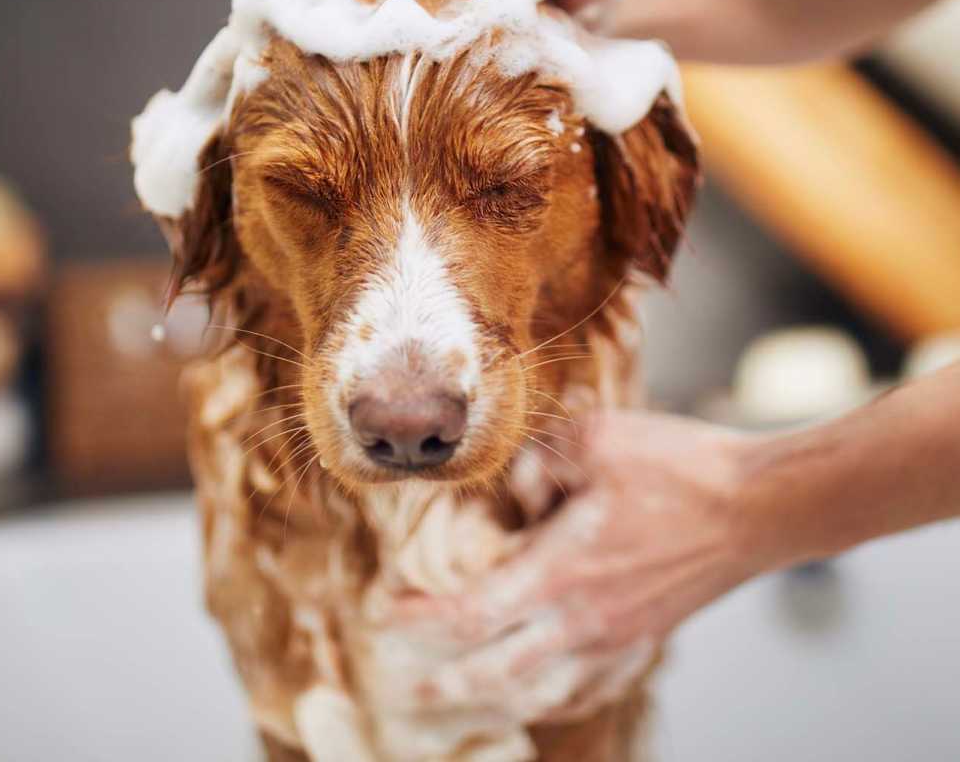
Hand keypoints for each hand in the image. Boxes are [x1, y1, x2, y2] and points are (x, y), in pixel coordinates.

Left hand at [393, 410, 758, 722]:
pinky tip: (542, 695)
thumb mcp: (594, 440)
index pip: (468, 612)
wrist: (759, 505)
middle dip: (444, 682)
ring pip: (540, 693)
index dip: (418, 618)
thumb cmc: (679, 469)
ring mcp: (619, 638)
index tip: (383, 614)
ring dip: (493, 700)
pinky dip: (553, 698)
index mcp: (561, 573)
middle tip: (408, 687)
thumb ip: (536, 464)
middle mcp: (583, 620)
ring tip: (463, 703)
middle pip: (495, 672)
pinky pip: (590, 688)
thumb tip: (512, 492)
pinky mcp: (647, 637)